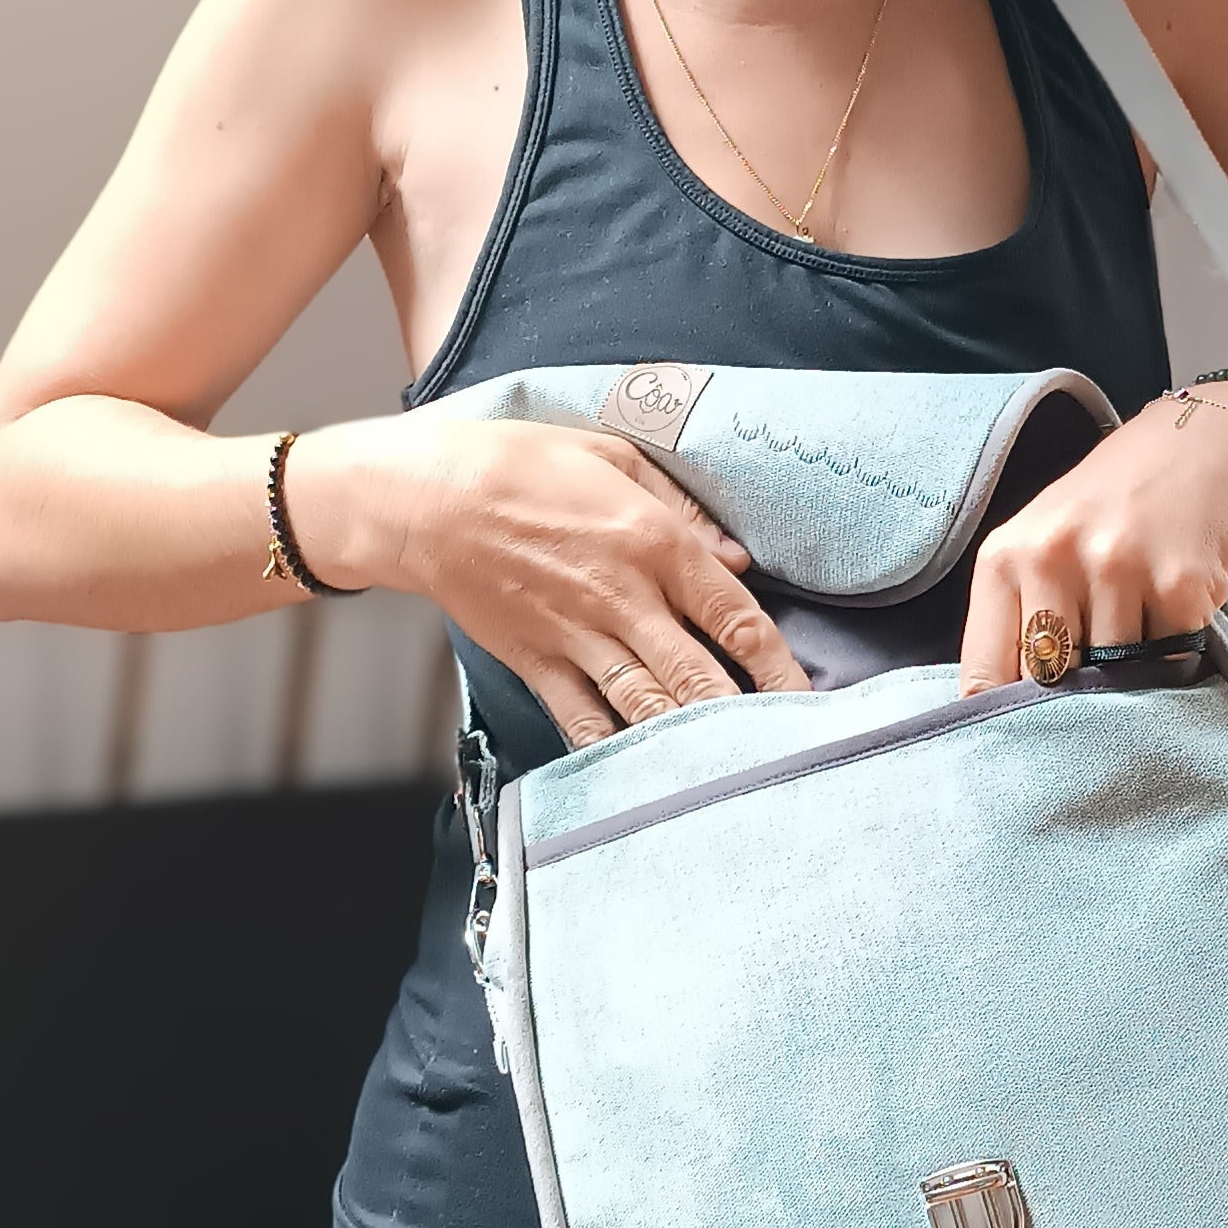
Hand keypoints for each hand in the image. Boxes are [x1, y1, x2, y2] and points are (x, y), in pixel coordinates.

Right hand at [286, 412, 809, 744]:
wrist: (420, 498)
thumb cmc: (517, 462)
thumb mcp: (610, 453)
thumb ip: (681, 508)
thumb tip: (737, 559)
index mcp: (653, 540)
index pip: (733, 615)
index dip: (777, 663)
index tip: (807, 694)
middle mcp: (623, 597)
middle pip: (700, 676)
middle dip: (749, 717)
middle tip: (787, 747)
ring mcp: (577, 638)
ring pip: (650, 707)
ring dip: (693, 742)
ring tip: (733, 769)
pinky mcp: (536, 664)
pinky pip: (585, 721)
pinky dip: (619, 752)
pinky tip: (648, 773)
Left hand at [956, 386, 1227, 694]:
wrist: (1203, 441)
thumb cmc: (1116, 500)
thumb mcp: (1045, 540)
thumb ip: (1022, 613)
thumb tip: (1008, 709)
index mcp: (1007, 555)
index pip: (987, 673)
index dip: (1004, 721)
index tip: (1021, 742)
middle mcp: (1056, 558)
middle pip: (1052, 684)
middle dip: (1072, 704)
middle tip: (1092, 703)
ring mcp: (1120, 569)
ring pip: (1114, 679)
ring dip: (1129, 680)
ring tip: (1139, 640)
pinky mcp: (1182, 584)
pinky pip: (1170, 660)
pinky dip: (1173, 658)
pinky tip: (1174, 621)